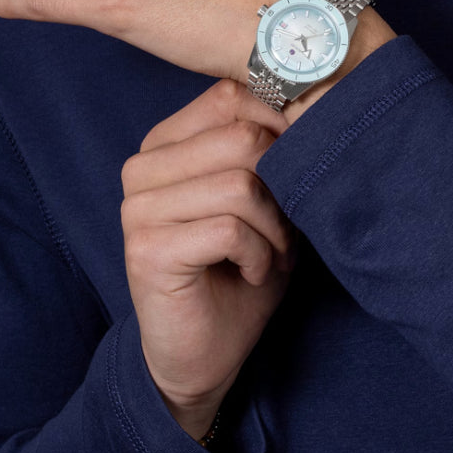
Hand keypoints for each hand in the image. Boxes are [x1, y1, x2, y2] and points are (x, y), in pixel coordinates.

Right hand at [120, 78, 297, 441]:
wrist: (204, 355)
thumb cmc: (241, 272)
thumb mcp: (266, 201)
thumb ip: (272, 148)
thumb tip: (314, 101)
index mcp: (166, 143)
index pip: (233, 97)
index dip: (283, 132)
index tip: (296, 180)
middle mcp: (142, 167)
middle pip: (243, 138)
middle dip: (283, 190)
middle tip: (284, 233)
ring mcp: (137, 207)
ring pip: (241, 184)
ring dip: (275, 229)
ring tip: (269, 255)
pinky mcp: (146, 248)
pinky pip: (230, 228)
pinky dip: (259, 256)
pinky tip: (249, 274)